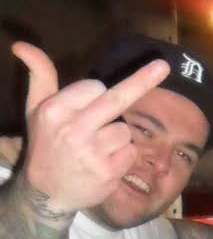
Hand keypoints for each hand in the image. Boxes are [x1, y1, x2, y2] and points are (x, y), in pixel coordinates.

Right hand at [14, 41, 169, 214]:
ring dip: (117, 137)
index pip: (94, 87)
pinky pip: (131, 152)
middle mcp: (73, 130)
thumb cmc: (46, 144)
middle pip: (117, 99)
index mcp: (55, 110)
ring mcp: (92, 152)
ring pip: (125, 130)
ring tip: (95, 150)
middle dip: (143, 80)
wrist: (47, 193)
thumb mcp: (36, 109)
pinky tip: (104, 164)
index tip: (90, 102)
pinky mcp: (109, 172)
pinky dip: (123, 157)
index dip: (96, 93)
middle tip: (164, 65)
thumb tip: (22, 45)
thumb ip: (39, 76)